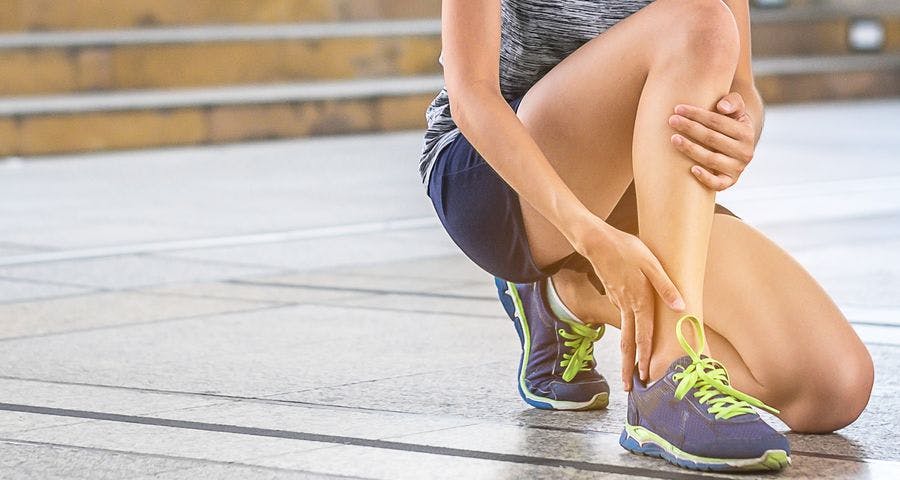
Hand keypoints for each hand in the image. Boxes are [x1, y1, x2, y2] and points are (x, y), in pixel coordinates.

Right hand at [568, 216, 685, 390]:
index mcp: (639, 302)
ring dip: (626, 356)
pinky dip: (625, 338)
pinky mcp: (614, 296)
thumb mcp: (651, 263)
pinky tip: (629, 341)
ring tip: (628, 373)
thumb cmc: (626, 249)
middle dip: (629, 368)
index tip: (645, 377)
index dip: (646, 357)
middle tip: (628, 389)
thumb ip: (666, 286)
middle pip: (628, 344)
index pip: (644, 336)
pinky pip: (622, 321)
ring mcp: (618, 303)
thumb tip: (682, 307)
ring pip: (623, 335)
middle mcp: (627, 307)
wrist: (596, 242)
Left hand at [668, 92, 756, 190]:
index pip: (717, 121)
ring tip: (673, 139)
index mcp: (746, 132)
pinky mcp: (729, 182)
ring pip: (711, 159)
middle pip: (712, 138)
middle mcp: (745, 152)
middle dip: (690, 128)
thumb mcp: (737, 111)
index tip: (678, 109)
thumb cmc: (730, 124)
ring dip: (691, 149)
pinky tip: (691, 169)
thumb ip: (732, 102)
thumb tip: (722, 107)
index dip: (697, 114)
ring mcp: (737, 168)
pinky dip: (705, 178)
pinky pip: (717, 184)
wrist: (737, 148)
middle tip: (671, 121)